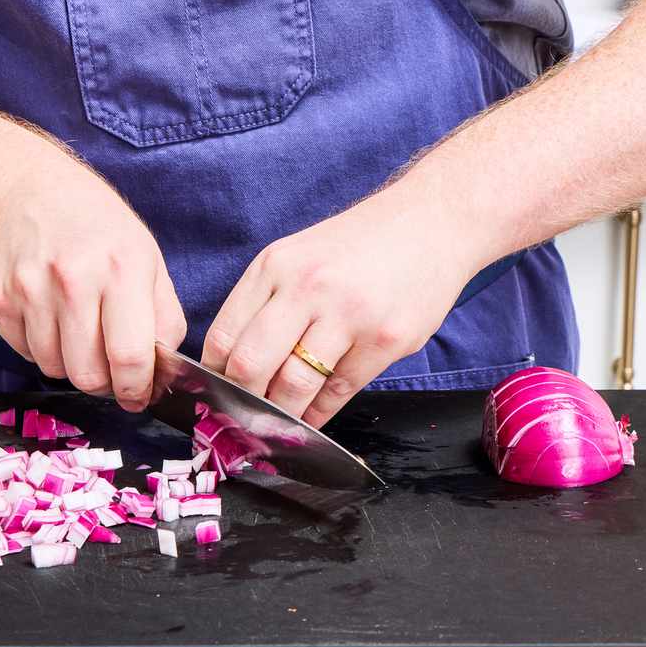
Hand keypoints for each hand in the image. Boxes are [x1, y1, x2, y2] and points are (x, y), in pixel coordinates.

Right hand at [0, 161, 186, 411]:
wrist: (28, 189)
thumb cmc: (97, 226)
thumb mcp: (148, 259)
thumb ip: (164, 317)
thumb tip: (163, 373)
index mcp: (121, 269)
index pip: (129, 357)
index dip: (137, 389)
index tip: (139, 396)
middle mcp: (73, 280)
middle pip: (87, 375)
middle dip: (104, 383)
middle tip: (109, 368)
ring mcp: (30, 290)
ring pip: (54, 368)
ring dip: (70, 364)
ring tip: (78, 331)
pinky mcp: (0, 299)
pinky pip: (25, 352)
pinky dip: (41, 348)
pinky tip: (51, 317)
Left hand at [201, 194, 478, 427]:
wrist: (430, 223)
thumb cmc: (359, 246)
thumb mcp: (298, 256)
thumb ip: (266, 302)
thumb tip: (232, 363)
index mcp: (275, 266)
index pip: (224, 335)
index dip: (215, 375)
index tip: (217, 394)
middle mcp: (307, 288)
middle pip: (250, 365)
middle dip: (241, 400)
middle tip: (243, 416)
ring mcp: (348, 315)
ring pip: (294, 386)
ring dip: (280, 414)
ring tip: (276, 423)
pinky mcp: (385, 340)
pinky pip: (338, 391)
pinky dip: (318, 414)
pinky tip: (311, 417)